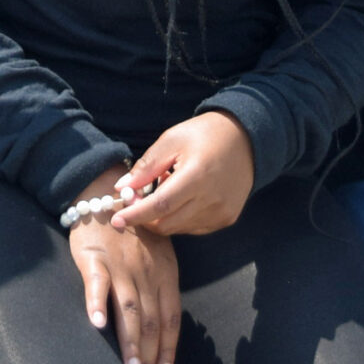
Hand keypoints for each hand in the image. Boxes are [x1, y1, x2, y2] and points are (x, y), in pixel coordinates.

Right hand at [69, 167, 181, 363]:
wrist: (104, 193)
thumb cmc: (131, 229)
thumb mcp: (156, 254)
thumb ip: (159, 285)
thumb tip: (163, 325)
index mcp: (164, 273)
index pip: (171, 317)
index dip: (168, 347)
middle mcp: (146, 273)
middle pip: (151, 321)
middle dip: (149, 357)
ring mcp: (121, 265)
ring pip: (129, 310)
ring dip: (130, 342)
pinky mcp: (95, 258)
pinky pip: (96, 284)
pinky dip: (97, 304)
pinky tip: (97, 325)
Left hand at [111, 110, 254, 238]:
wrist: (246, 138)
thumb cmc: (205, 135)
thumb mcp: (172, 140)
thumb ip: (146, 166)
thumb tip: (122, 188)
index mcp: (196, 176)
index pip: (160, 206)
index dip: (136, 215)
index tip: (117, 219)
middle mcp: (211, 199)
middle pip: (167, 223)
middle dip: (146, 217)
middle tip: (137, 200)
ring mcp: (221, 212)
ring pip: (179, 228)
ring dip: (164, 216)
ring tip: (168, 188)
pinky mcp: (227, 218)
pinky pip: (194, 227)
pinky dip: (181, 218)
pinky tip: (184, 197)